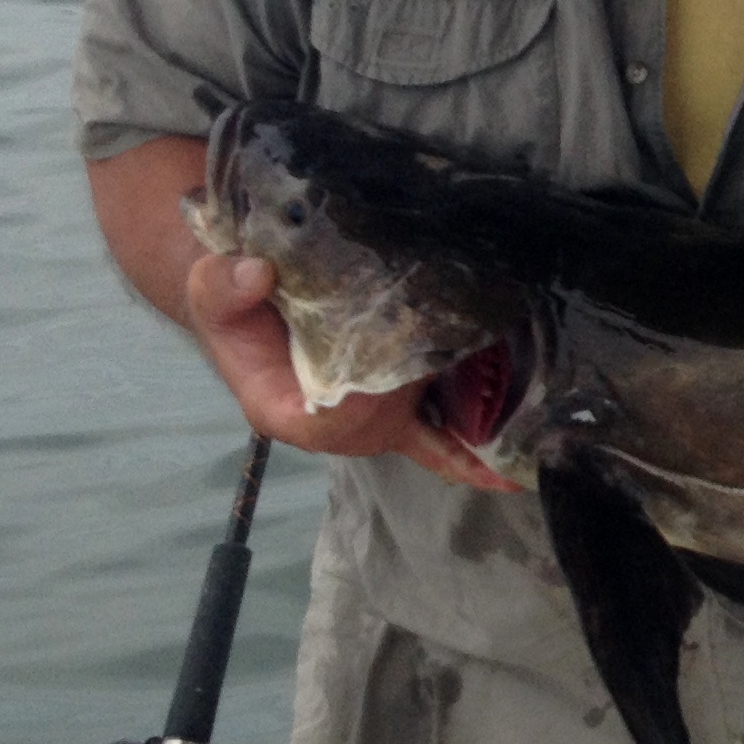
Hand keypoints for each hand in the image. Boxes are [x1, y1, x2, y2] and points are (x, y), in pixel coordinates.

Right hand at [185, 252, 514, 492]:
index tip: (402, 362)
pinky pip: (440, 437)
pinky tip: (514, 468)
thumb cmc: (235, 302)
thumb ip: (222, 287)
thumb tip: (256, 274)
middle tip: (494, 392)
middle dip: (434, 411)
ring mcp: (374, 420)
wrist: (256, 298)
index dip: (370, 397)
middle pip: (393, 428)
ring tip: (531, 437)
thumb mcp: (212, 288)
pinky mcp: (400, 407)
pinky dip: (474, 449)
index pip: (336, 421)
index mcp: (287, 409)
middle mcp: (338, 426)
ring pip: (426, 437)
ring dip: (472, 437)